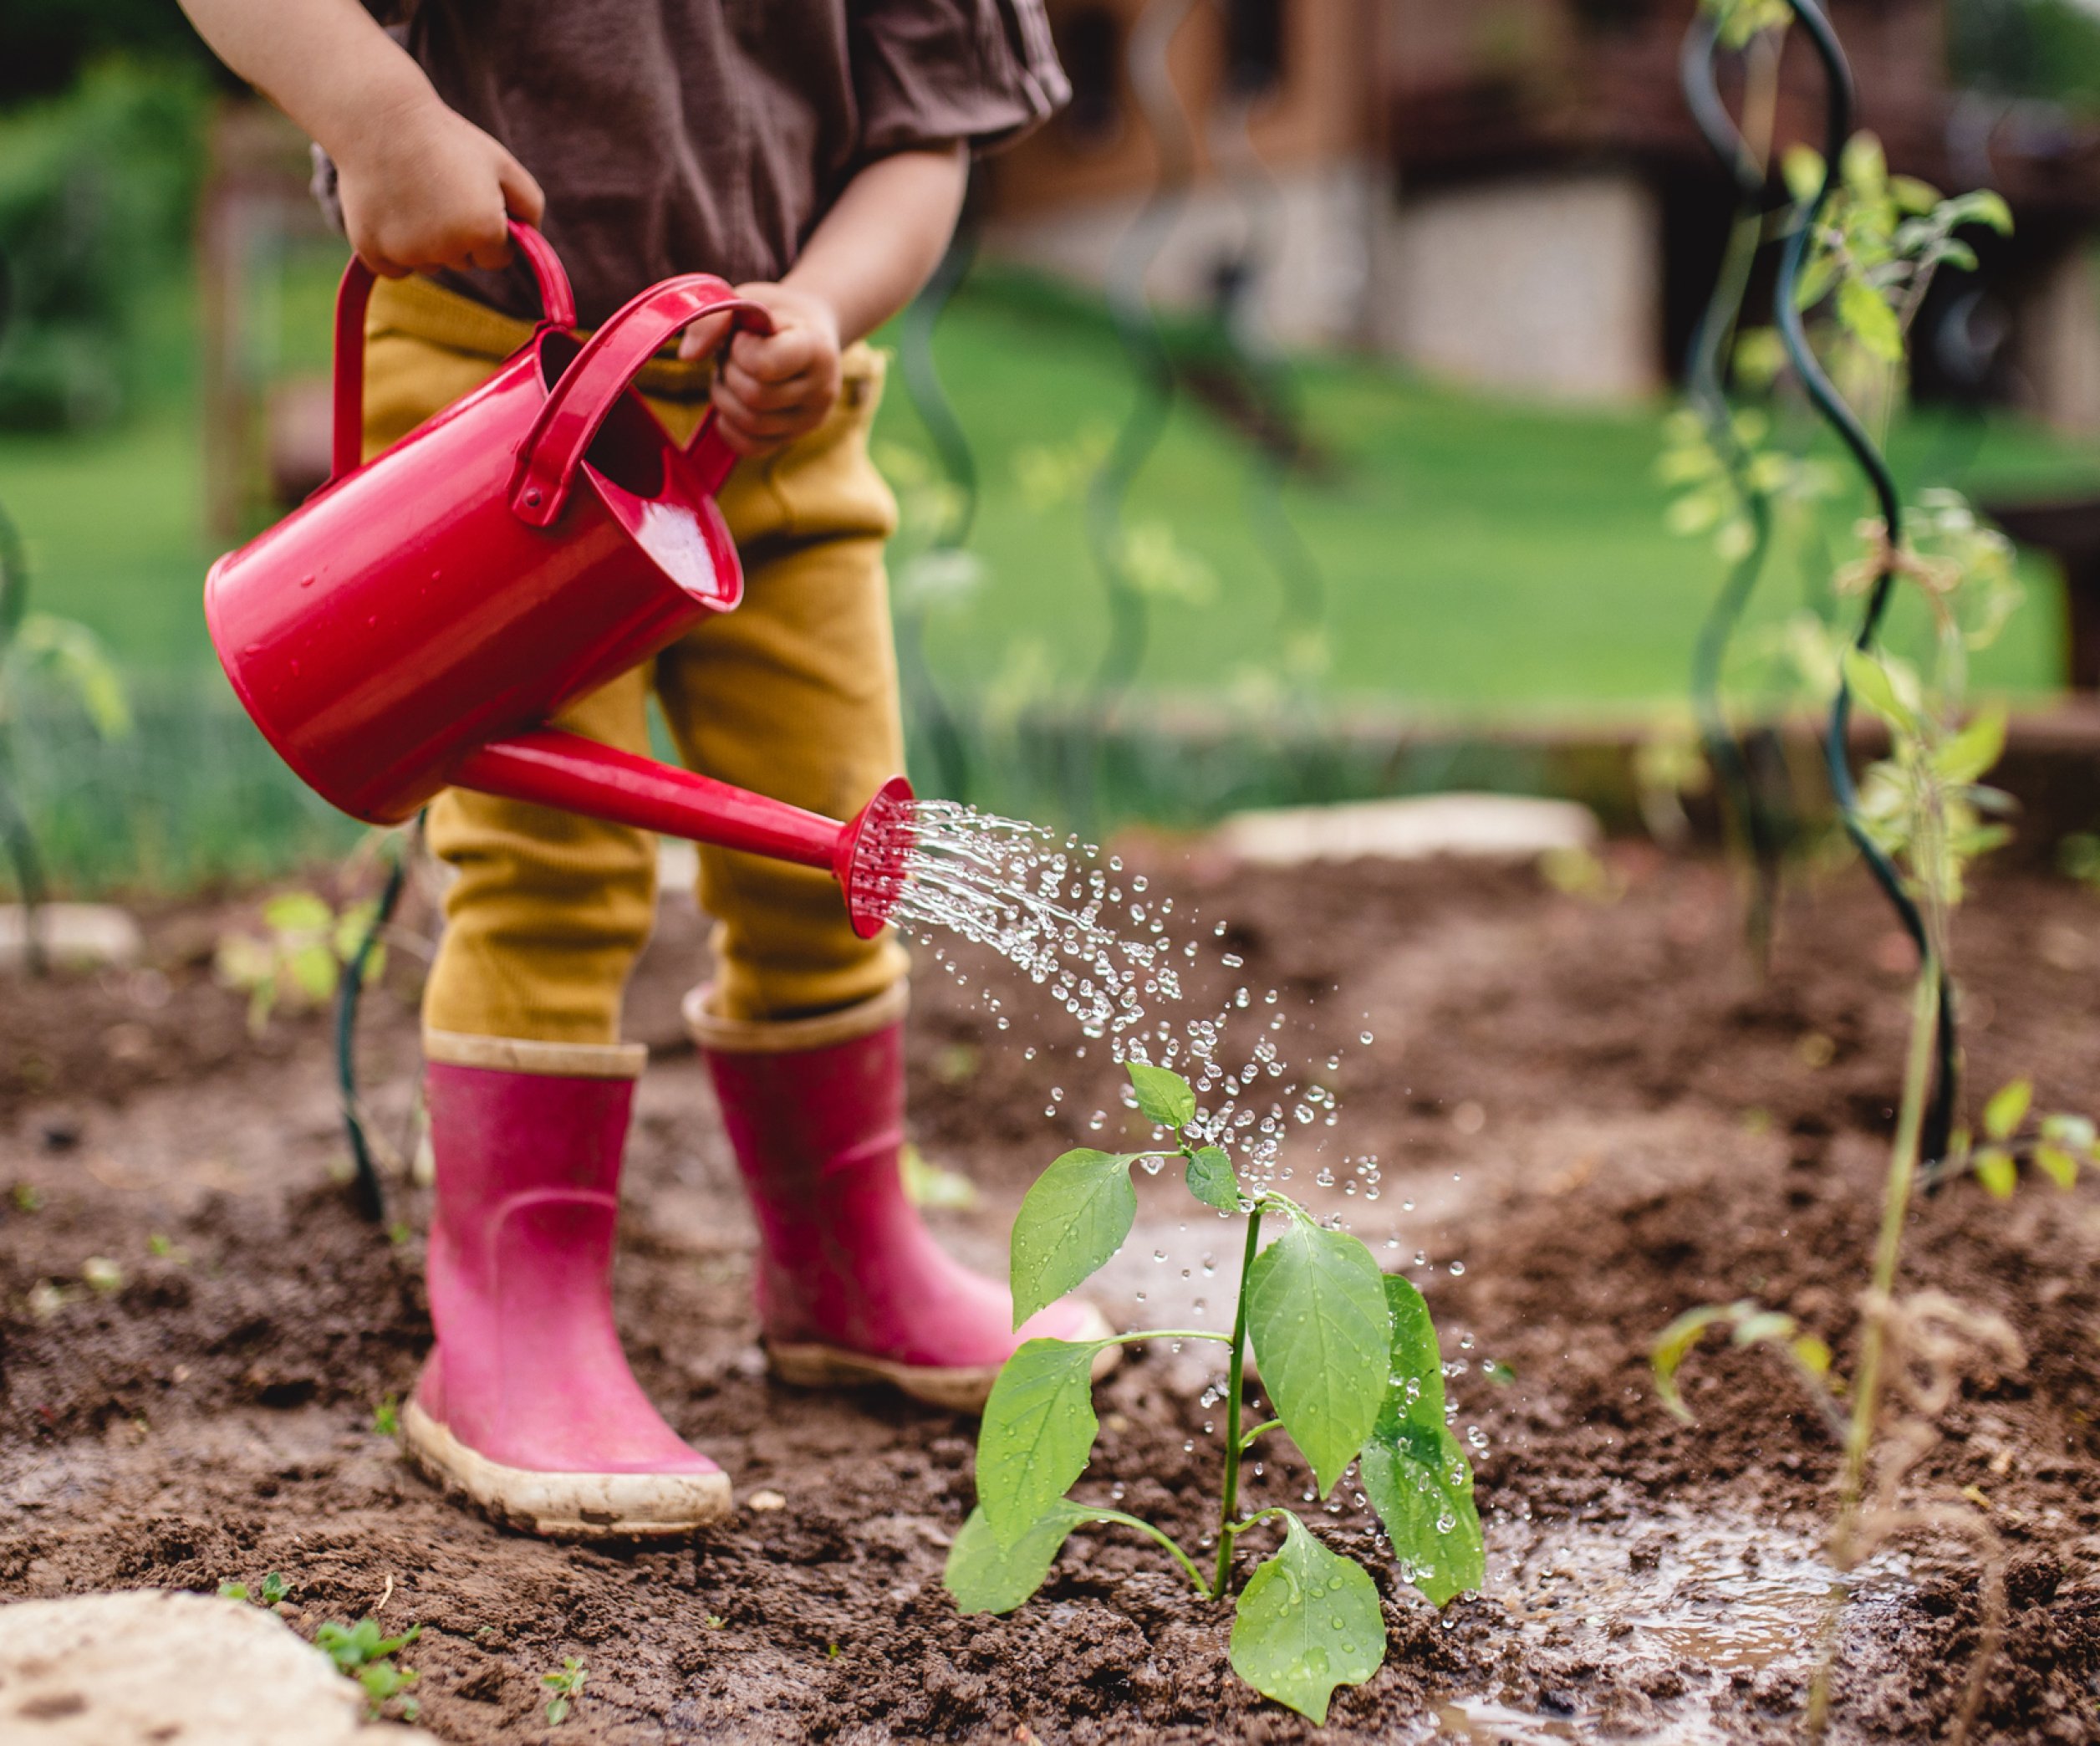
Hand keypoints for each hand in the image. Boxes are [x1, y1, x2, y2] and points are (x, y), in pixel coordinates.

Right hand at [333, 85, 543, 278]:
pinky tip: (392, 211)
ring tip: (413, 195)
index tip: (473, 200)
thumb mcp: (502, 164)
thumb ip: (530, 207)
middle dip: (459, 236)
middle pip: (463, 262)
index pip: (498, 258)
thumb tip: (532, 242)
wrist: (379, 117)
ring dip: (427, 243)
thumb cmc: (447, 139)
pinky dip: (394, 249)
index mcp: (483, 231)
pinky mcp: (371, 252)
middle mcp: (446, 249)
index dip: (490, 229)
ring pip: (430, 264)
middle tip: (439, 189)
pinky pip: (396, 268)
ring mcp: (407, 252)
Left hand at [680, 282, 842, 457]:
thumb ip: (716, 317)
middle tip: (734, 356)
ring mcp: (810, 420)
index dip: (740, 350)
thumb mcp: (749, 300)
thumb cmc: (774, 315)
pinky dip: (728, 426)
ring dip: (725, 398)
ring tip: (732, 375)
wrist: (808, 333)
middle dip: (730, 374)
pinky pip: (749, 447)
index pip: (766, 365)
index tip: (744, 336)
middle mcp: (822, 390)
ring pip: (749, 423)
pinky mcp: (792, 438)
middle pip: (754, 397)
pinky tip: (731, 401)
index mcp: (817, 348)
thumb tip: (688, 355)